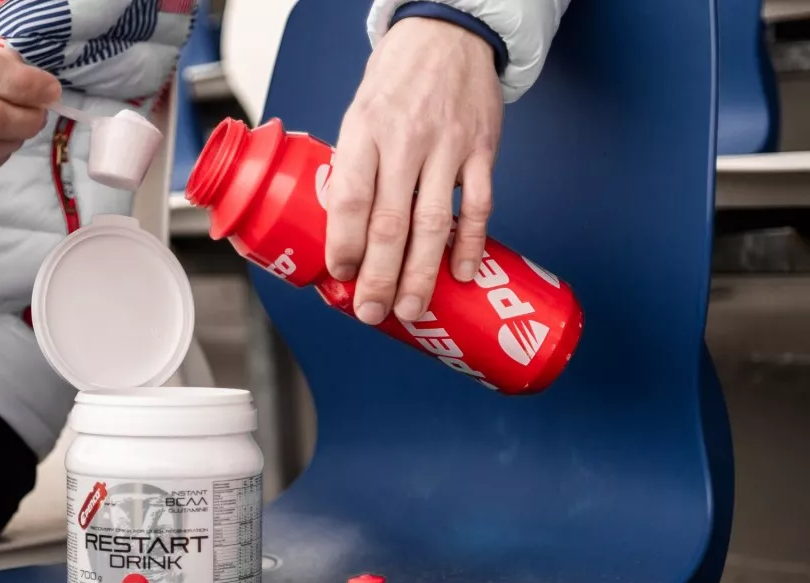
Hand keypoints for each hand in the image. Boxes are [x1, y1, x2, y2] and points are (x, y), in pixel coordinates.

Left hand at [325, 17, 502, 324]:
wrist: (449, 33)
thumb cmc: (397, 80)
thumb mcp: (358, 114)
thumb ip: (353, 167)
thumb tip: (340, 231)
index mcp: (365, 131)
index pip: (349, 198)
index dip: (343, 243)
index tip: (340, 275)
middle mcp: (405, 141)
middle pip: (390, 223)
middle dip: (379, 276)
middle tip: (372, 312)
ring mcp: (448, 147)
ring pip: (434, 223)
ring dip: (422, 273)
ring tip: (412, 308)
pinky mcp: (481, 151)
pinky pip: (480, 206)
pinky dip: (472, 245)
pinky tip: (462, 274)